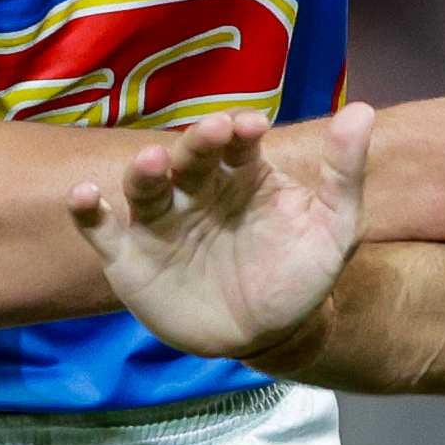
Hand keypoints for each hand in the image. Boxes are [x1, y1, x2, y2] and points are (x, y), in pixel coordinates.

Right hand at [72, 105, 373, 359]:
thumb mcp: (334, 226)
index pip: (237, 143)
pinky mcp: (131, 258)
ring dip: (145, 171)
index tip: (250, 126)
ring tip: (153, 162)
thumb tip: (362, 110)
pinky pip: (102, 232)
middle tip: (211, 132)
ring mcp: (161, 223)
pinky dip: (88, 212)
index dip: (240, 132)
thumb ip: (344, 172)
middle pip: (190, 159)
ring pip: (145, 188)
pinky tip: (82, 197)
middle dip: (198, 143)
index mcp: (242, 174)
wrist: (274, 334)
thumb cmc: (301, 272)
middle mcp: (197, 190)